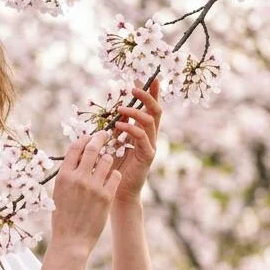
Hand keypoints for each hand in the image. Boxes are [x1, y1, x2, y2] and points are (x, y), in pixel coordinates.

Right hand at [51, 130, 121, 254]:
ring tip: (108, 161)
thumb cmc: (63, 216)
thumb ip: (67, 174)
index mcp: (63, 176)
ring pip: (107, 160)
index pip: (75, 147)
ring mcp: (93, 186)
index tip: (89, 137)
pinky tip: (112, 178)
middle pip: (93, 148)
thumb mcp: (58, 192)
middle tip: (106, 134)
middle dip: (100, 138)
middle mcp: (78, 178)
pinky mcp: (106, 196)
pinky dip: (114, 174)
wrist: (71, 240)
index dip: (84, 139)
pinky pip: (115, 175)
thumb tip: (77, 156)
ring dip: (109, 158)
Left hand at [112, 78, 161, 201]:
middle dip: (147, 96)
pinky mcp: (147, 156)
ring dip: (135, 111)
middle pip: (156, 110)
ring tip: (119, 108)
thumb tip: (116, 109)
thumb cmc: (113, 167)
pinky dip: (131, 129)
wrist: (117, 192)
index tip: (141, 77)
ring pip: (150, 121)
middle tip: (134, 87)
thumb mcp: (113, 142)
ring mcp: (151, 145)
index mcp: (143, 131)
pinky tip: (118, 126)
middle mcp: (150, 136)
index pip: (150, 107)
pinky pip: (143, 138)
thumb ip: (118, 126)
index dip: (149, 92)